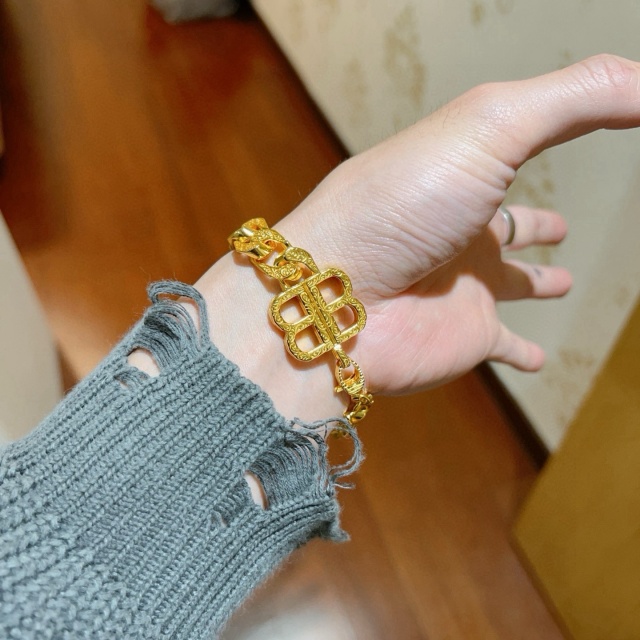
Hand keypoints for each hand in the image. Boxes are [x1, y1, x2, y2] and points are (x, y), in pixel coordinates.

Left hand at [197, 55, 639, 417]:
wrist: (338, 295)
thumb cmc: (402, 203)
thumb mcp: (491, 127)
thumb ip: (575, 100)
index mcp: (462, 175)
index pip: (511, 151)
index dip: (547, 136)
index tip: (580, 134)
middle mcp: (461, 231)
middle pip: (505, 224)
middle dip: (534, 224)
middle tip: (561, 228)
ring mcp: (462, 287)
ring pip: (506, 284)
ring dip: (533, 282)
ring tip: (560, 280)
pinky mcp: (464, 338)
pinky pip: (502, 348)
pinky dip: (522, 354)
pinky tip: (537, 360)